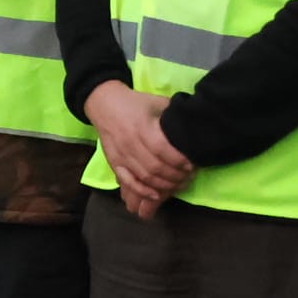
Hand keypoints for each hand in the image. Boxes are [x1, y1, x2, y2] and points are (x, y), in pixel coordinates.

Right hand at [83, 82, 193, 219]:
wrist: (104, 104)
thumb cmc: (135, 103)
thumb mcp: (157, 103)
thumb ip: (173, 116)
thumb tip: (193, 128)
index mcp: (142, 127)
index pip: (162, 149)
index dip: (179, 160)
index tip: (192, 164)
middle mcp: (131, 144)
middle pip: (155, 167)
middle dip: (175, 176)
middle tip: (188, 177)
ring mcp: (121, 155)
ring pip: (144, 177)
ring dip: (164, 185)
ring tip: (178, 185)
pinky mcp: (114, 163)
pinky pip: (128, 181)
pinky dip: (142, 191)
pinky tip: (156, 195)